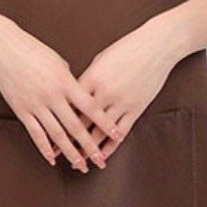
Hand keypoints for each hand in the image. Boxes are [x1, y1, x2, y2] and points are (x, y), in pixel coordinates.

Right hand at [0, 16, 123, 171]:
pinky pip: (35, 133)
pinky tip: (53, 158)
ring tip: (80, 165)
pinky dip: (44, 148)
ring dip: (70, 152)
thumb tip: (79, 97)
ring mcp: (36, 104)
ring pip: (56, 134)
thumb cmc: (33, 50)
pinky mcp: (21, 109)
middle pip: (75, 126)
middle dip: (90, 145)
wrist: (3, 46)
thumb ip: (70, 82)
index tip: (117, 134)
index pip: (90, 107)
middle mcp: (52, 95)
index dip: (105, 122)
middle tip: (101, 160)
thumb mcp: (59, 62)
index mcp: (65, 81)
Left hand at [53, 15, 183, 162]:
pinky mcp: (136, 108)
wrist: (157, 46)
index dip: (59, 119)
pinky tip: (103, 155)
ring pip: (99, 132)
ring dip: (88, 149)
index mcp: (92, 78)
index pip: (70, 104)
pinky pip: (121, 132)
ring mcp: (121, 102)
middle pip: (81, 122)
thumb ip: (88, 77)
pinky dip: (110, 146)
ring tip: (80, 160)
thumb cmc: (128, 48)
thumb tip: (75, 90)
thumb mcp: (101, 59)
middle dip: (68, 140)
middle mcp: (104, 93)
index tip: (49, 131)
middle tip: (58, 152)